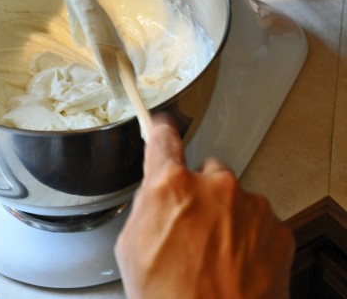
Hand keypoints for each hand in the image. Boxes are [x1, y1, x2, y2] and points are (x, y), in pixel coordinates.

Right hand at [115, 115, 294, 298]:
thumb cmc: (169, 296)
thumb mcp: (131, 248)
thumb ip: (146, 207)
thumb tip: (153, 194)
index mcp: (171, 187)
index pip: (164, 140)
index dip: (160, 131)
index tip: (162, 126)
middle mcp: (214, 187)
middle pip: (205, 171)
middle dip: (198, 192)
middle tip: (190, 227)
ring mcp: (250, 206)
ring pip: (234, 197)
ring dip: (225, 215)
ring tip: (213, 253)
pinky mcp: (276, 228)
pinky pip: (258, 220)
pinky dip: (248, 235)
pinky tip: (234, 261)